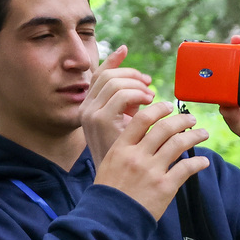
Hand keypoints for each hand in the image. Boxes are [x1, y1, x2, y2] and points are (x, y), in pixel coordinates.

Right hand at [80, 46, 155, 164]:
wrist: (117, 188)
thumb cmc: (124, 157)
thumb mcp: (123, 124)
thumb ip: (129, 104)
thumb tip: (144, 85)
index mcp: (88, 108)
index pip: (98, 74)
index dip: (113, 60)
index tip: (126, 50)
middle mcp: (86, 110)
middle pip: (109, 76)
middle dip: (132, 75)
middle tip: (149, 86)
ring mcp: (92, 117)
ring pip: (117, 84)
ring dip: (139, 87)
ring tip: (153, 100)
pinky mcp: (103, 124)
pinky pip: (123, 97)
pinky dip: (141, 97)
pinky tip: (153, 106)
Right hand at [92, 101, 210, 220]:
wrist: (109, 221)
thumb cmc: (108, 195)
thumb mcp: (108, 165)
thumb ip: (124, 150)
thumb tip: (141, 137)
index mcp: (121, 148)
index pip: (142, 119)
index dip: (158, 109)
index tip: (169, 106)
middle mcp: (137, 156)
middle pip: (164, 128)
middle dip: (181, 120)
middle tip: (190, 118)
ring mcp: (151, 171)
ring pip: (178, 143)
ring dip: (194, 135)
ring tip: (202, 133)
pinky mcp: (164, 187)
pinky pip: (186, 168)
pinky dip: (198, 162)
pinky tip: (203, 161)